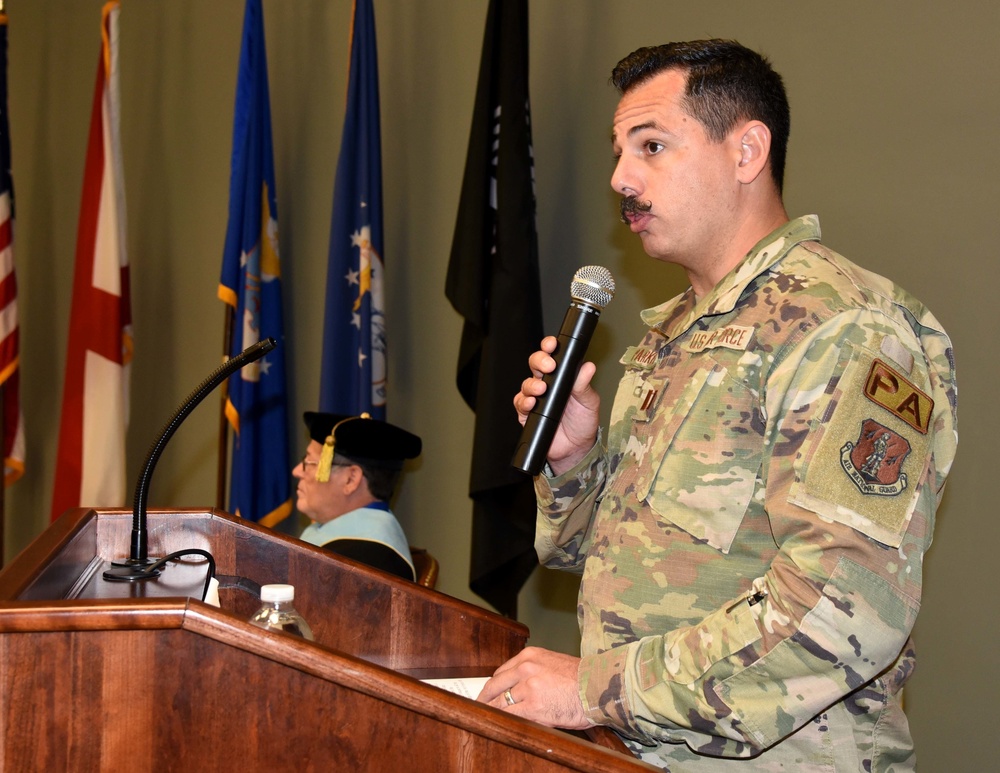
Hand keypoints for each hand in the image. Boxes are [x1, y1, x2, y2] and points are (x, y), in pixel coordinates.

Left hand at [476, 647, 592, 729]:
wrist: (599, 688)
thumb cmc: (582, 678)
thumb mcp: (553, 664)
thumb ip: (533, 671)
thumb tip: (516, 687)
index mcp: (529, 656)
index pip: (501, 672)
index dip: (493, 686)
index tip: (487, 693)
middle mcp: (525, 668)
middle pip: (495, 686)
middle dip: (485, 698)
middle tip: (480, 707)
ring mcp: (528, 687)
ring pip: (501, 703)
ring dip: (494, 712)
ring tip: (489, 719)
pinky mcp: (533, 707)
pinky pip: (511, 716)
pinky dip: (504, 721)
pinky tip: (502, 725)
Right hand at [513, 336, 600, 474]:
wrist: (576, 449)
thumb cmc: (583, 422)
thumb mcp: (589, 402)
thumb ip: (585, 384)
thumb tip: (588, 366)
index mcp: (562, 377)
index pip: (552, 355)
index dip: (549, 347)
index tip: (552, 344)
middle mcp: (547, 384)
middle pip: (535, 365)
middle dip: (539, 361)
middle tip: (548, 366)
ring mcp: (536, 398)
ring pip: (526, 383)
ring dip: (532, 384)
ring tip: (541, 389)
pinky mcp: (527, 414)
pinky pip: (520, 403)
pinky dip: (524, 401)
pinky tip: (532, 403)